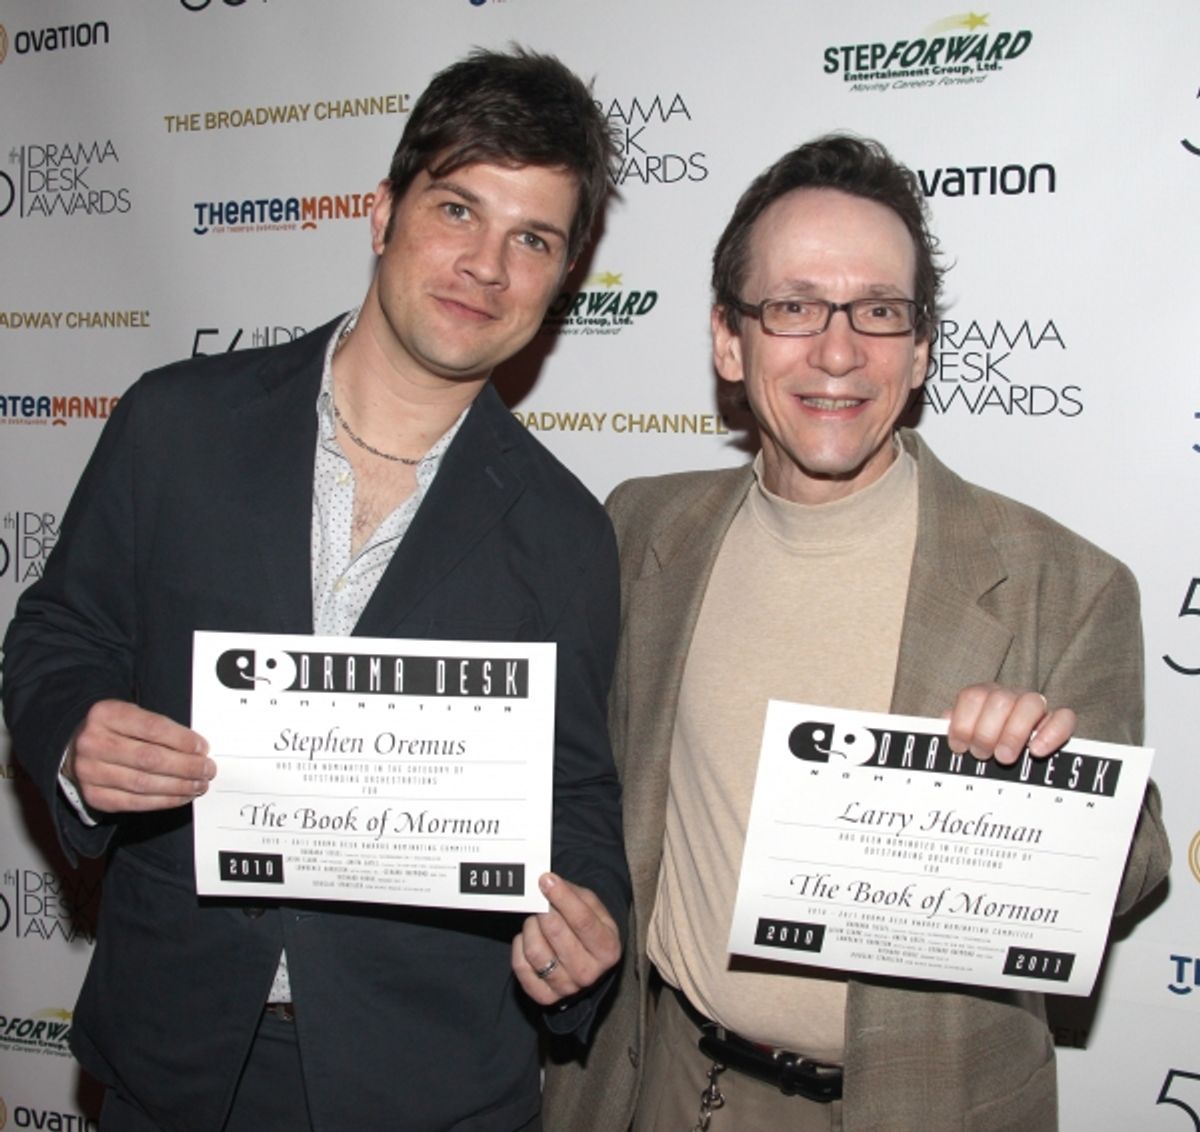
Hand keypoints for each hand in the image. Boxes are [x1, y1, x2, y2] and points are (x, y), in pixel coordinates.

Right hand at [65, 699, 213, 812]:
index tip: (203, 748)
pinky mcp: (94, 796)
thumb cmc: (114, 730)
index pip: (152, 728)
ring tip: (199, 784)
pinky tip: (181, 796)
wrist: (75, 749)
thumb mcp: (131, 715)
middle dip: (186, 766)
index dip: (182, 740)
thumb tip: (198, 749)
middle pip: (149, 759)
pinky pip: (135, 802)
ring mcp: (90, 772)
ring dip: (179, 786)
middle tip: (207, 769)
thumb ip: (159, 728)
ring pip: (144, 783)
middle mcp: (93, 743)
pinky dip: (163, 801)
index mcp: (105, 714)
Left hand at [512, 873, 620, 1006]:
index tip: (546, 880)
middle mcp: (590, 973)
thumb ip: (571, 894)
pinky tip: (528, 939)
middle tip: (540, 902)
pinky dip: (519, 947)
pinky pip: (521, 968)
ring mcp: (567, 987)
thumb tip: (547, 882)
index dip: (562, 898)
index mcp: (608, 949)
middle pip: (557, 935)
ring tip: (535, 920)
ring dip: (530, 928)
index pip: (583, 921)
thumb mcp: (591, 906)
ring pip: (536, 952)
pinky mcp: (545, 996)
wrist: (586, 957)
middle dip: (544, 912)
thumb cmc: (588, 926)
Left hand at [945, 684, 1075, 765]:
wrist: (1016, 750)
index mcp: (985, 695)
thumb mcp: (968, 734)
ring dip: (1013, 733)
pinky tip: (1036, 751)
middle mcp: (1011, 695)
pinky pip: (1064, 718)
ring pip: (1030, 704)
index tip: (960, 747)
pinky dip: (1050, 734)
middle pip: (999, 700)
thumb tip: (946, 721)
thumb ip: (955, 726)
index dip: (963, 722)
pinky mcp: (1060, 721)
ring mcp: (1038, 706)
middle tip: (982, 755)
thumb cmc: (987, 742)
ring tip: (1004, 757)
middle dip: (986, 732)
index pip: (972, 696)